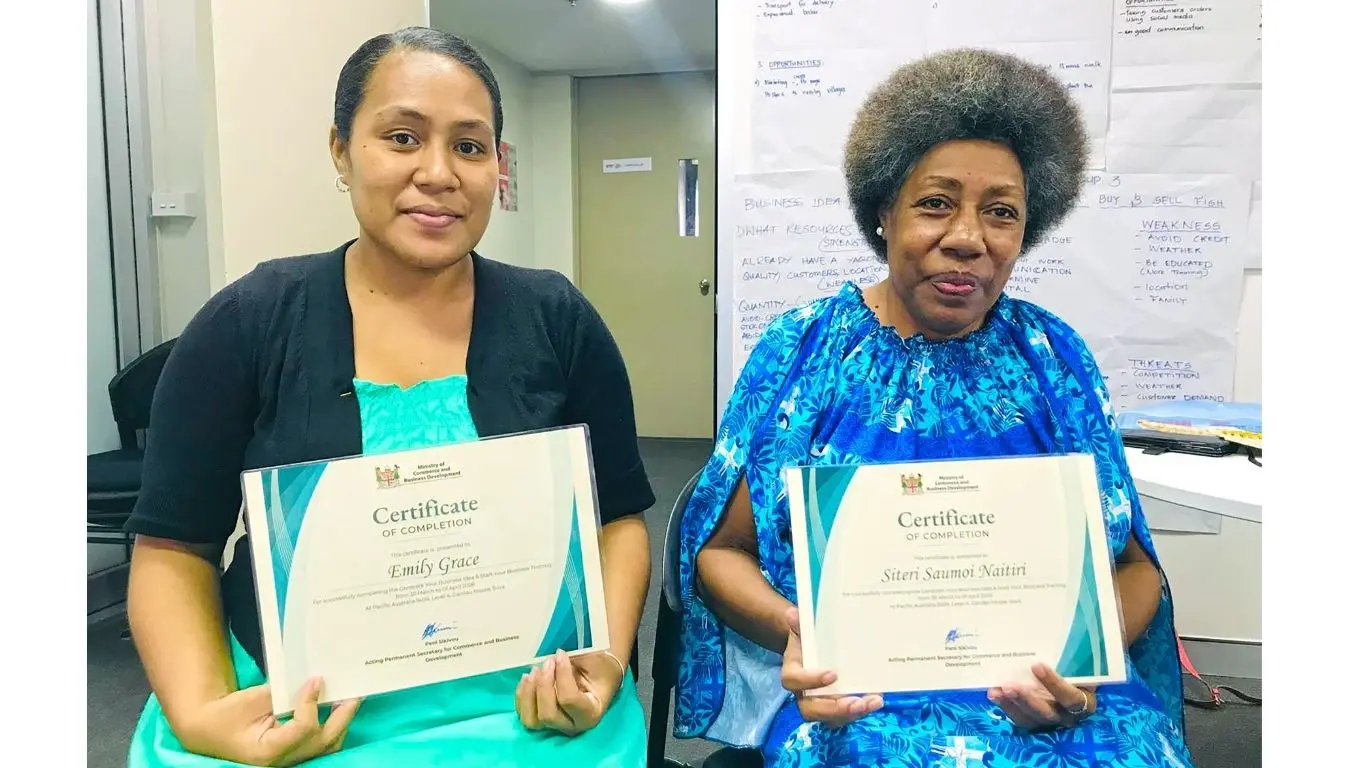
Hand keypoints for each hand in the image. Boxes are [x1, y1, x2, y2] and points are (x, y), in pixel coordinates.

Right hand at [178, 677, 361, 765]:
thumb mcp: (250, 700)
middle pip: (323, 741)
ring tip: (349, 699)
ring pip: (326, 747)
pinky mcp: (293, 755)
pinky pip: (319, 745)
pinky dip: (331, 727)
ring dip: (341, 723)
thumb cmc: (225, 716)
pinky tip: (336, 709)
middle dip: (342, 716)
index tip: (315, 680)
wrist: (209, 732)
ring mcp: (289, 761)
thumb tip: (311, 682)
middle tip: (354, 692)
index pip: (303, 728)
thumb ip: (281, 693)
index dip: (312, 703)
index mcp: (268, 751)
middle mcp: (282, 761)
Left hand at [515, 650, 622, 735]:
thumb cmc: (600, 667)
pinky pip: (524, 715)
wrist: (600, 675)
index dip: (561, 674)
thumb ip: (576, 660)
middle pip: (548, 714)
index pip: (569, 699)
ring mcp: (555, 725)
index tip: (560, 653)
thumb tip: (554, 658)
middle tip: (547, 662)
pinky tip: (527, 678)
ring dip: (529, 694)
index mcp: (591, 713)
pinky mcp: (541, 720)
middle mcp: (572, 726)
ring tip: (533, 671)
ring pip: (532, 720)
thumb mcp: (595, 661)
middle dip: (543, 685)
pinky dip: (522, 696)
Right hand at [779, 607, 882, 727]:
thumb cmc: (809, 640)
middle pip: (810, 709)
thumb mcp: (804, 629)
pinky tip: (876, 700)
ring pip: (830, 719)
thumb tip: (793, 613)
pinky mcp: (835, 709)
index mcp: (792, 672)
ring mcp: (819, 704)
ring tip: (872, 702)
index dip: (811, 680)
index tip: (833, 674)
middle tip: (856, 702)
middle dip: (834, 708)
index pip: (793, 680)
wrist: (814, 649)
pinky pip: (844, 718)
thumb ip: (800, 623)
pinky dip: (860, 712)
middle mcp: (802, 693)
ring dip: (851, 714)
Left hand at [988, 663, 1096, 730]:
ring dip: (1011, 705)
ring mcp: (1049, 721)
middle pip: (1047, 713)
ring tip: (995, 692)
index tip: (1037, 666)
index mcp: (1084, 702)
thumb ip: (1073, 659)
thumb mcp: (1082, 666)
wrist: (1078, 684)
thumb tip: (1058, 634)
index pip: (1070, 698)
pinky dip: (1006, 706)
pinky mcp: (1035, 721)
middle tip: (1009, 686)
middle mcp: (1067, 716)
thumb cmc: (1080, 672)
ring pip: (1030, 719)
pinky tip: (994, 694)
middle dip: (1026, 700)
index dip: (1054, 684)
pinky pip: (1019, 717)